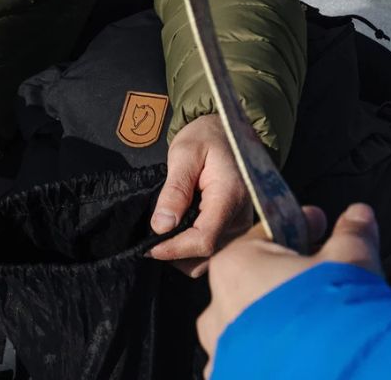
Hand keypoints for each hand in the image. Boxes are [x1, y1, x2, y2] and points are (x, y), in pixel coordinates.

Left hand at [147, 114, 252, 276]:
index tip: (149, 246)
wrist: (228, 132)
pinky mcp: (236, 229)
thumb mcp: (184, 153)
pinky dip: (193, 248)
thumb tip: (161, 226)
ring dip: (183, 253)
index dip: (174, 249)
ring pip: (209, 258)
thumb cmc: (206, 137)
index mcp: (230, 196)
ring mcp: (241, 225)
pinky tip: (180, 229)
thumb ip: (175, 190)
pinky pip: (214, 250)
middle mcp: (241, 217)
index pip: (204, 240)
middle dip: (175, 252)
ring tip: (165, 230)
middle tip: (150, 237)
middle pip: (206, 254)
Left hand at [197, 203, 382, 376]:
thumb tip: (358, 215)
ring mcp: (223, 351)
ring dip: (277, 319)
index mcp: (236, 267)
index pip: (264, 236)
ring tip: (315, 323)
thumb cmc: (334, 315)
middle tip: (321, 277)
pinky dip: (270, 356)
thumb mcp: (350, 261)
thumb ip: (350, 233)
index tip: (319, 229)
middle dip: (286, 277)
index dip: (298, 230)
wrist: (340, 376)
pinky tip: (300, 354)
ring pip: (248, 324)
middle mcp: (219, 309)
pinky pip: (248, 362)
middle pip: (254, 281)